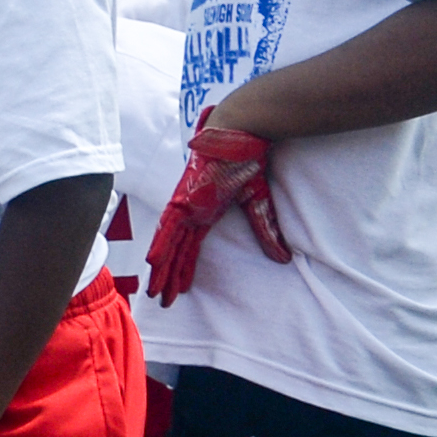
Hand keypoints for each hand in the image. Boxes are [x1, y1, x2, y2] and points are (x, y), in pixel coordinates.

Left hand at [142, 121, 288, 302]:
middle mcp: (190, 212)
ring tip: (154, 291)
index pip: (190, 249)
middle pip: (175, 251)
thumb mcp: (257, 202)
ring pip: (168, 243)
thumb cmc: (245, 161)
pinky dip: (162, 243)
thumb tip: (283, 258)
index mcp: (204, 214)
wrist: (239, 135)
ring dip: (161, 268)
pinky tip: (153, 263)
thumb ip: (266, 229)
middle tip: (162, 301)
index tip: (180, 290)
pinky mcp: (184, 198)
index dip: (184, 269)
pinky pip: (169, 226)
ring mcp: (184, 206)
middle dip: (168, 277)